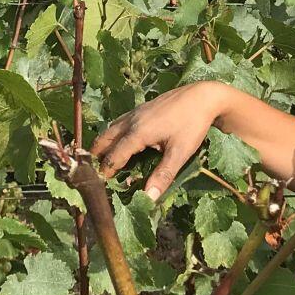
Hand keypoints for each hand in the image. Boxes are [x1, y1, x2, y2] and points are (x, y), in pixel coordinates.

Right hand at [90, 80, 241, 200]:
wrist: (203, 96)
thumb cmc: (192, 124)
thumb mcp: (180, 152)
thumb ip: (162, 175)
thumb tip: (148, 198)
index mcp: (137, 133)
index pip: (114, 156)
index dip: (105, 171)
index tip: (98, 185)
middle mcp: (131, 121)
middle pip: (105, 139)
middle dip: (96, 156)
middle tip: (91, 172)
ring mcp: (135, 112)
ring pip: (110, 129)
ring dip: (103, 144)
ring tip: (99, 158)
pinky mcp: (142, 108)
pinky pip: (119, 123)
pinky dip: (113, 134)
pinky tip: (119, 140)